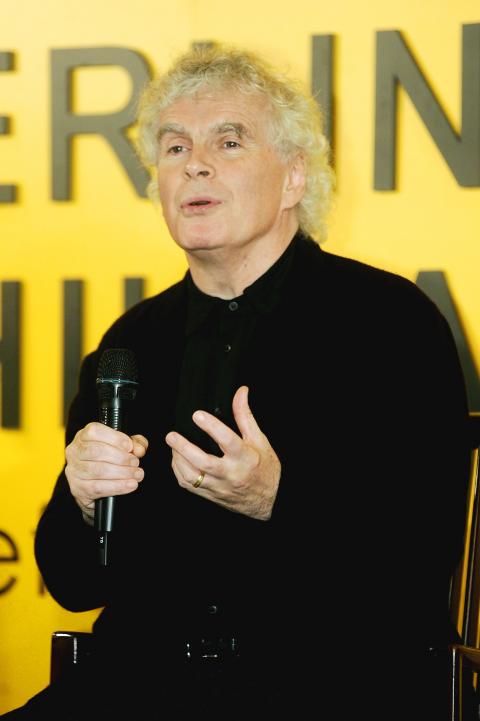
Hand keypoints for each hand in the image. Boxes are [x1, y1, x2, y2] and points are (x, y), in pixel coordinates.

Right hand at [65, 422, 147, 521]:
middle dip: (121, 458)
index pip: (94, 431)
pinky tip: (130, 485)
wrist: (96, 487)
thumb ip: (135, 443)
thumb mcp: (124, 447)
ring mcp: (74, 471)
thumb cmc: (109, 461)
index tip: (130, 446)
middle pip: (96, 451)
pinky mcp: (77, 489)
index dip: (115, 438)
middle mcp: (75, 451)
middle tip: (135, 463)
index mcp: (84, 436)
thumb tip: (139, 449)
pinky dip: (118, 487)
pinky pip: (98, 487)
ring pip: (98, 470)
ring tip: (137, 474)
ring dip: (122, 473)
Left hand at [165, 386, 280, 519]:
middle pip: (204, 463)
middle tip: (172, 435)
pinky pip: (189, 486)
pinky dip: (179, 472)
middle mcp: (232, 474)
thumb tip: (240, 392)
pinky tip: (178, 460)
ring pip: (192, 477)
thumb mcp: (259, 440)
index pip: (228, 441)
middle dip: (184, 448)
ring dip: (178, 460)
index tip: (198, 415)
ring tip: (173, 445)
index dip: (212, 427)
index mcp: (245, 458)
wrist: (269, 500)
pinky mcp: (211, 495)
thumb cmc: (265, 468)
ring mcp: (220, 487)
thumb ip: (245, 416)